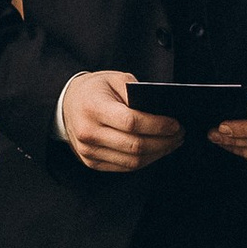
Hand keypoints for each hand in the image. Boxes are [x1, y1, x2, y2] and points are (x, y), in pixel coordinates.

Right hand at [60, 70, 183, 174]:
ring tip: (172, 143)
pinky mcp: (91, 162)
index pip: (131, 122)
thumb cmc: (95, 89)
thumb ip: (137, 94)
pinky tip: (157, 150)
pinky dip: (145, 161)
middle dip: (164, 142)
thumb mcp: (115, 79)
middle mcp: (88, 132)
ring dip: (158, 154)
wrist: (67, 103)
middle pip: (134, 146)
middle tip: (179, 134)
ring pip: (132, 162)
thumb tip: (163, 112)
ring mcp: (88, 151)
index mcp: (93, 108)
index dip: (158, 126)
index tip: (176, 124)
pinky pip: (125, 167)